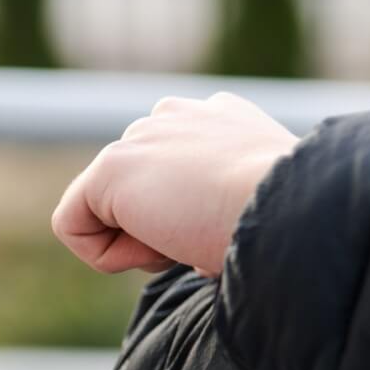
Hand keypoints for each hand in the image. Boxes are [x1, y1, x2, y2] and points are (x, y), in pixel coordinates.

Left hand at [52, 92, 299, 277]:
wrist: (292, 206)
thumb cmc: (293, 216)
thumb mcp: (265, 200)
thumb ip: (229, 201)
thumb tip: (206, 248)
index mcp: (223, 117)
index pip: (177, 169)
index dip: (194, 214)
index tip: (230, 228)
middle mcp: (179, 114)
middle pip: (141, 189)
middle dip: (166, 225)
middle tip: (211, 235)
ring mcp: (142, 135)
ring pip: (113, 210)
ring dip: (147, 240)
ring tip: (194, 236)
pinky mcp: (113, 166)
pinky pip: (76, 226)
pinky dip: (109, 255)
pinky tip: (160, 247)